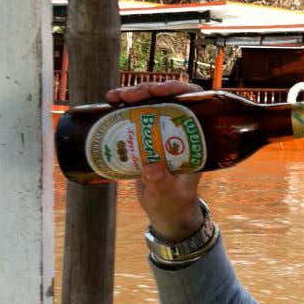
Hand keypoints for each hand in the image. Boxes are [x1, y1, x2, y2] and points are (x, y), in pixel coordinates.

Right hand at [105, 80, 205, 239]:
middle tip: (126, 96)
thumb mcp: (169, 195)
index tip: (157, 91)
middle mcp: (179, 130)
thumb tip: (151, 167)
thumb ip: (162, 184)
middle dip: (146, 91)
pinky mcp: (145, 140)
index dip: (177, 90)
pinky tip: (109, 104)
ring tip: (113, 97)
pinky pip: (134, 117)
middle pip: (167, 98)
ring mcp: (161, 133)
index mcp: (194, 138)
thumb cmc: (175, 204)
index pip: (193, 102)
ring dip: (131, 96)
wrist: (165, 213)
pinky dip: (121, 109)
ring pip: (149, 104)